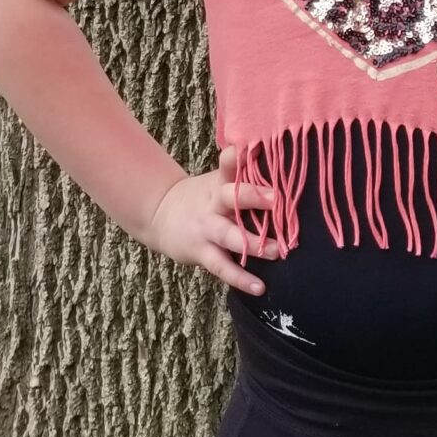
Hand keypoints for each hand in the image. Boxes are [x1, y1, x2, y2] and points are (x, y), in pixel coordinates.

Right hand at [139, 145, 275, 295]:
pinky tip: (260, 288)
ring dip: (253, 244)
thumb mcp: (219, 179)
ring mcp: (207, 229)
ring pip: (229, 235)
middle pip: (231, 196)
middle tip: (276, 199)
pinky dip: (241, 279)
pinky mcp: (203, 252)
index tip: (255, 148)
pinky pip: (223, 267)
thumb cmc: (204, 197)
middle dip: (252, 196)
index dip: (238, 156)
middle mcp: (214, 203)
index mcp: (221, 181)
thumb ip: (244, 173)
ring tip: (276, 251)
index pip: (229, 164)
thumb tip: (276, 158)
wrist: (160, 215)